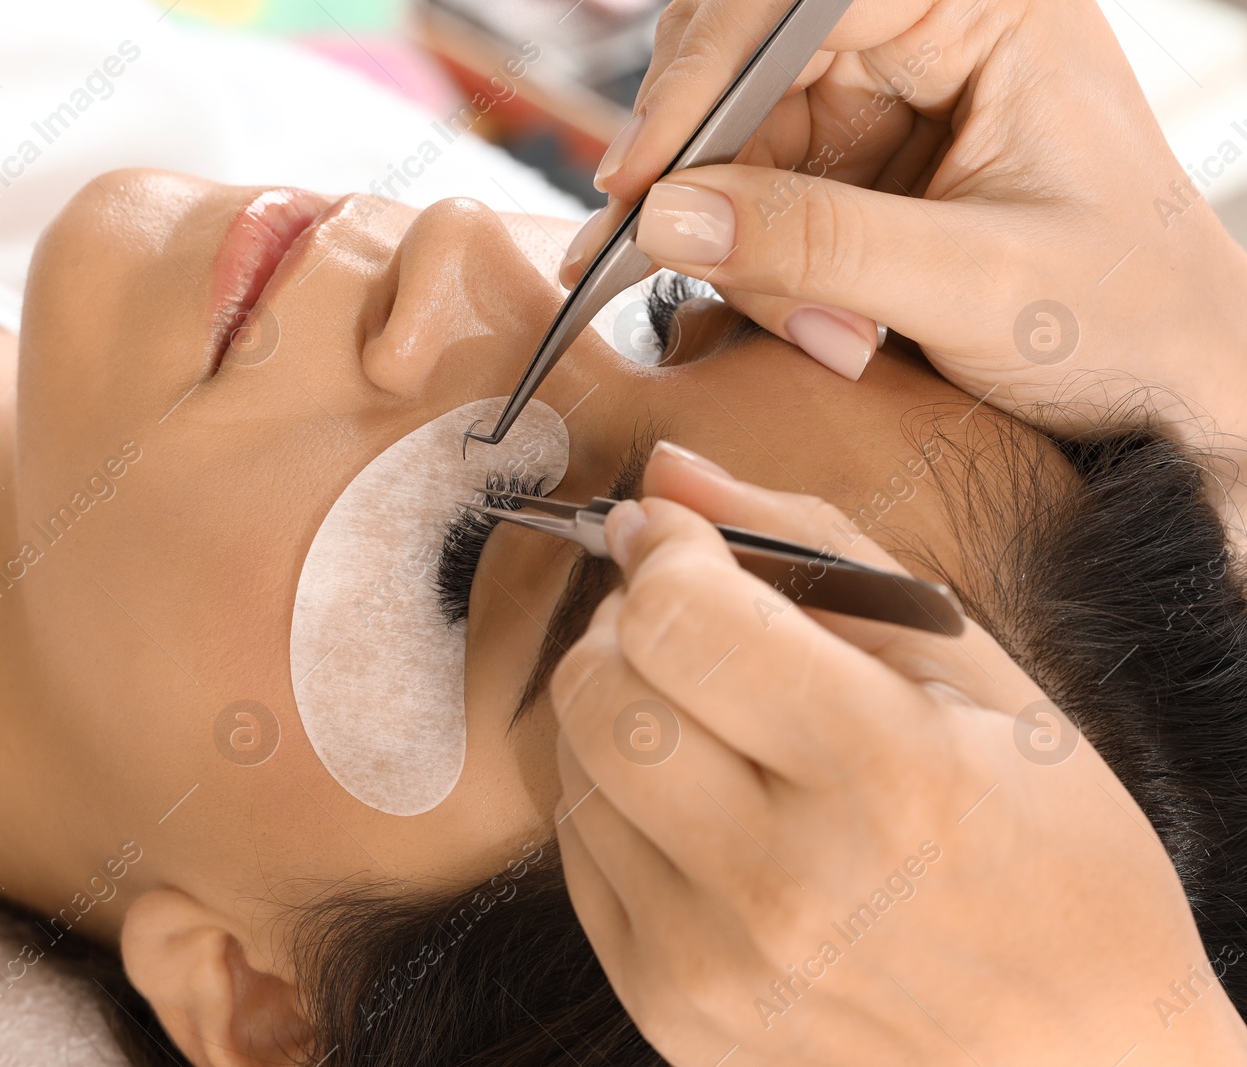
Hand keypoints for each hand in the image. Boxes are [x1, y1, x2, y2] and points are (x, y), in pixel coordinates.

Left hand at [551, 440, 1246, 1064]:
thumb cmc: (1052, 858)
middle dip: (624, 625)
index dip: (667, 553)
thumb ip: (816, 553)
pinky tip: (698, 800)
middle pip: (599, 692)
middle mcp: (781, 884)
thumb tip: (670, 473)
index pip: (679, 622)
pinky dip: (617, 798)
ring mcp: (712, 964)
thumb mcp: (978, 680)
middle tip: (687, 624)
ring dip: (618, 709)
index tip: (682, 541)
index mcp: (885, 778)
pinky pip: (578, 855)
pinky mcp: (669, 1012)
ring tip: (708, 718)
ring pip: (574, 769)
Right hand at [563, 0, 1246, 461]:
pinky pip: (759, 201)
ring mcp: (893, 100)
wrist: (1172, 393)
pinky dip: (764, 274)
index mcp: (988, 7)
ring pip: (739, 142)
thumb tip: (666, 217)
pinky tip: (828, 327)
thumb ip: (816, 246)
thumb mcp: (973, 286)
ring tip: (830, 333)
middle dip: (718, 179)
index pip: (799, 0)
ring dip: (746, 248)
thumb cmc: (1130, 324)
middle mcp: (931, 35)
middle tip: (697, 271)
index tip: (637, 176)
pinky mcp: (864, 167)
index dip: (702, 75)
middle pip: (748, 64)